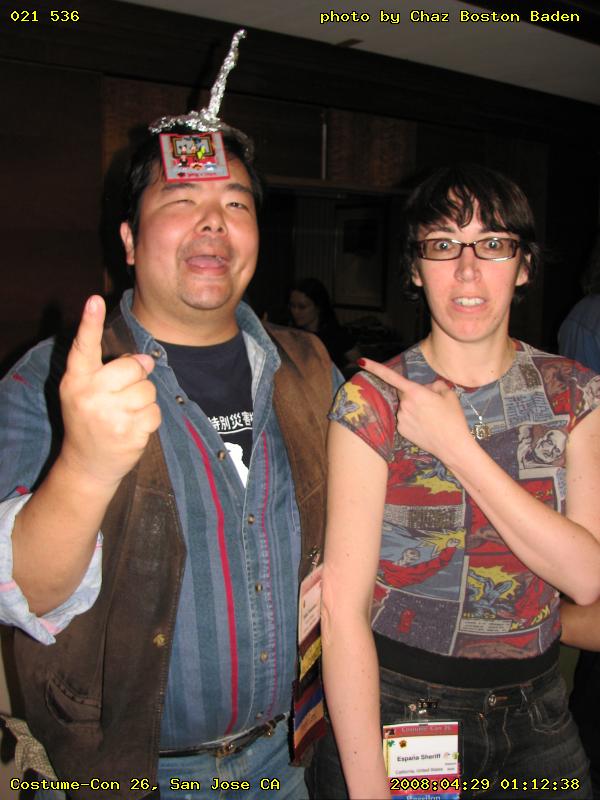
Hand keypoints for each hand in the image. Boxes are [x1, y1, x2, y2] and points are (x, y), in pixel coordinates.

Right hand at [58, 295, 160, 487]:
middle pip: (132, 367)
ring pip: (148, 390)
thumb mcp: (85, 392)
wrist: (87, 465)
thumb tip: (146, 358)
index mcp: (76, 381)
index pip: (83, 347)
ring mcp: (110, 415)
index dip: (89, 322)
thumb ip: (110, 370)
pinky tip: (134, 427)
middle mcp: (90, 395)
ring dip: (144, 400)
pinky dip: (150, 419)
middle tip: (123, 394)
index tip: (94, 300)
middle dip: (137, 378)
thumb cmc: (90, 420)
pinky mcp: (129, 432)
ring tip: (126, 414)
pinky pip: (155, 412)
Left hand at [360, 358, 471, 459]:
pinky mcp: (401, 430)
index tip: (361, 361)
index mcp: (415, 392)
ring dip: (414, 408)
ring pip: (405, 406)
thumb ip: (436, 385)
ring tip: (431, 418)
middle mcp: (404, 404)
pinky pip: (404, 419)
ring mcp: (400, 418)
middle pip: (404, 393)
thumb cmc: (453, 419)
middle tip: (432, 404)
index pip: (390, 376)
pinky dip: (412, 420)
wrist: (452, 446)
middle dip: (414, 394)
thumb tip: (427, 387)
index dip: (375, 367)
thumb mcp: (450, 395)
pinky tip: (426, 426)